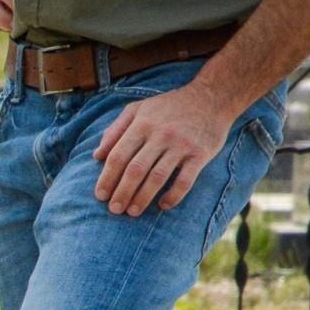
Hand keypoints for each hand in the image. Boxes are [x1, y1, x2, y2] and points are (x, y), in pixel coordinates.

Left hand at [92, 83, 234, 214]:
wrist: (212, 97)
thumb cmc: (169, 107)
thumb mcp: (138, 109)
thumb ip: (115, 130)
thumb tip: (96, 155)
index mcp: (142, 123)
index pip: (118, 155)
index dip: (107, 178)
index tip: (100, 196)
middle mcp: (160, 134)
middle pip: (135, 169)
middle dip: (122, 192)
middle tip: (114, 210)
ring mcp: (181, 144)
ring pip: (157, 177)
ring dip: (142, 198)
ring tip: (132, 212)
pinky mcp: (200, 153)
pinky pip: (185, 180)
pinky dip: (173, 196)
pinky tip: (163, 205)